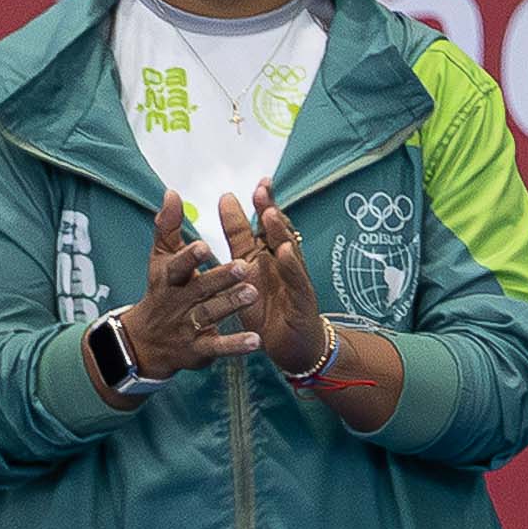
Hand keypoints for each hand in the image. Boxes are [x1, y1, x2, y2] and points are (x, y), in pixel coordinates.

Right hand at [110, 194, 263, 391]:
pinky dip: (235, 344)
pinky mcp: (199, 349)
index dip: (188, 258)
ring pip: (211, 314)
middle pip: (199, 289)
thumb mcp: (160, 260)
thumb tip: (172, 193)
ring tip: (253, 294)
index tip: (204, 246)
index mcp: (168, 278)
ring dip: (232, 304)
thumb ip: (167, 227)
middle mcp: (178, 302)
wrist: (144, 342)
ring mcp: (188, 326)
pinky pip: (218, 346)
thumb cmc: (160, 292)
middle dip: (220, 278)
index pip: (177, 266)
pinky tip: (255, 340)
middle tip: (244, 266)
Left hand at [226, 183, 330, 374]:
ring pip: (290, 252)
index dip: (264, 202)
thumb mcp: (248, 268)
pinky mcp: (301, 301)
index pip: (266, 223)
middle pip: (279, 232)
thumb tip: (226, 198)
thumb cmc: (270, 307)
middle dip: (271, 210)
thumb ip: (239, 236)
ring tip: (270, 215)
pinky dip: (291, 266)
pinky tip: (284, 251)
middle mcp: (284, 263)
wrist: (291, 347)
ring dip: (281, 233)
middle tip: (262, 189)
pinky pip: (296, 281)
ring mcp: (295, 280)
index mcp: (268, 254)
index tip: (259, 181)